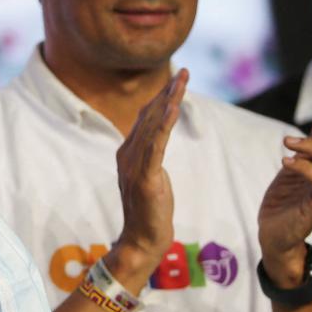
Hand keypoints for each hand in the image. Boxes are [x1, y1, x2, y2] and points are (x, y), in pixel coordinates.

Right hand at [111, 69, 186, 283]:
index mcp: (128, 153)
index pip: (146, 118)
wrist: (142, 241)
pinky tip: (172, 108)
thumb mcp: (152, 177)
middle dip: (167, 92)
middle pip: (149, 116)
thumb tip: (156, 139)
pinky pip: (156, 146)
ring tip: (181, 81)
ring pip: (153, 126)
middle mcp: (127, 155)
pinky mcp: (146, 178)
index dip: (161, 97)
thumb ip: (150, 156)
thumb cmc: (150, 212)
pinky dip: (163, 124)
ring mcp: (135, 166)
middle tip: (183, 70)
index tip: (176, 79)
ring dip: (168, 100)